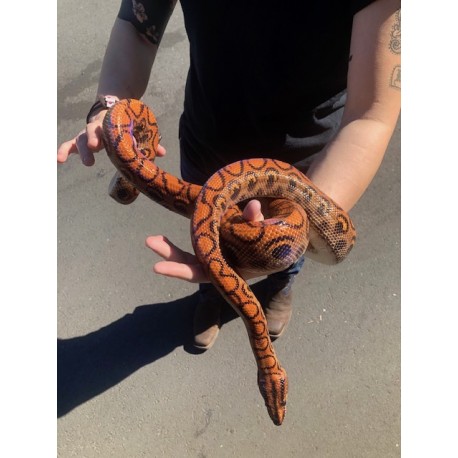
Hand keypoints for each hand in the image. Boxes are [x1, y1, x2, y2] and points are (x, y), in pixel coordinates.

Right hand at [57, 110, 166, 164]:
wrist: (113, 108)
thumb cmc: (126, 123)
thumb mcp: (137, 129)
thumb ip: (148, 140)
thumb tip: (162, 152)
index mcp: (111, 124)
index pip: (107, 127)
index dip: (106, 134)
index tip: (104, 142)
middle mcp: (97, 127)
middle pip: (91, 131)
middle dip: (90, 140)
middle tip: (93, 149)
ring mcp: (88, 133)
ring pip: (78, 139)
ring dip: (76, 150)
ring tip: (67, 159)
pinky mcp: (81, 140)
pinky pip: (70, 145)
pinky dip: (64, 150)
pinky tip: (58, 160)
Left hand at [146, 199, 265, 282]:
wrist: (280, 243)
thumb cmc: (273, 240)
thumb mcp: (266, 231)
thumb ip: (257, 221)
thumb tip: (253, 205)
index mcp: (229, 271)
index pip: (200, 273)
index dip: (179, 271)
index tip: (156, 267)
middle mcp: (219, 266)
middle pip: (189, 266)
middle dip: (169, 257)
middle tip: (149, 241)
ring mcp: (215, 257)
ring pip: (188, 258)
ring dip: (169, 250)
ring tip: (152, 239)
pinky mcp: (214, 247)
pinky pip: (196, 244)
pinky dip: (182, 239)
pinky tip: (165, 234)